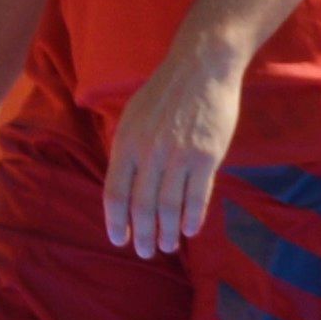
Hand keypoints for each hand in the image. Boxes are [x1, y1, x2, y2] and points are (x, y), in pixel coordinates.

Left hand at [102, 22, 255, 257]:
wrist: (201, 67)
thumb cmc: (167, 92)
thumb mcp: (134, 115)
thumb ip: (129, 148)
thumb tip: (126, 183)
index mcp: (126, 142)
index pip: (115, 193)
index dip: (116, 222)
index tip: (120, 240)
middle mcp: (148, 152)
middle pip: (142, 206)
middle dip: (143, 235)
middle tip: (147, 252)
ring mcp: (177, 156)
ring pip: (169, 206)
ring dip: (168, 232)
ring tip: (168, 245)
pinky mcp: (205, 157)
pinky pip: (197, 197)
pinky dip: (192, 218)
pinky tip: (190, 231)